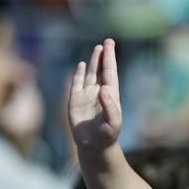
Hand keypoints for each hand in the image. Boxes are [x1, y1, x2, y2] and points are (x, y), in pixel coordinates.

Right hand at [68, 39, 121, 153]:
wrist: (94, 146)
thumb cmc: (107, 135)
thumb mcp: (113, 122)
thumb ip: (110, 106)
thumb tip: (104, 88)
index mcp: (110, 96)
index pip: (110, 73)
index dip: (110, 59)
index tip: (110, 45)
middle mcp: (99, 92)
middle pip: (102, 70)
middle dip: (104, 56)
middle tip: (107, 42)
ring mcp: (87, 96)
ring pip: (90, 74)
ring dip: (93, 62)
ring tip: (98, 48)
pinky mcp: (75, 101)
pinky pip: (76, 84)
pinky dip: (78, 74)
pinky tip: (81, 65)